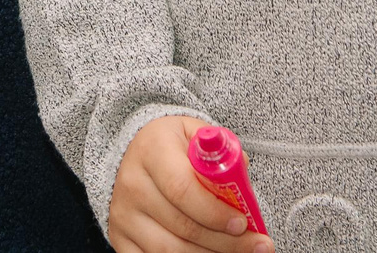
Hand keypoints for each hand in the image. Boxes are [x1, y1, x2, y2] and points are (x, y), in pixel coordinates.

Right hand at [107, 115, 275, 252]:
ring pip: (170, 250)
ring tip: (238, 252)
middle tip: (256, 246)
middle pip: (181, 226)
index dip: (215, 212)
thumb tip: (243, 188)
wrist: (138, 153)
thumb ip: (222, 156)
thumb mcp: (198, 136)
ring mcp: (123, 214)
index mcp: (152, 150)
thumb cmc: (176, 147)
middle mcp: (132, 183)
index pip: (182, 189)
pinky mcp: (120, 238)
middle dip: (225, 242)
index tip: (243, 223)